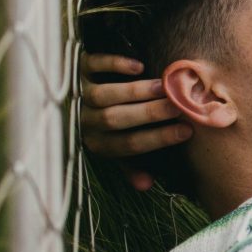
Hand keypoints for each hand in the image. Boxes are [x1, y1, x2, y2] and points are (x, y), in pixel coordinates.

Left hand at [79, 53, 191, 189]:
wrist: (63, 100)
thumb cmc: (103, 128)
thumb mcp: (114, 149)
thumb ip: (131, 165)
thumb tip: (146, 185)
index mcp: (98, 143)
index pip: (128, 144)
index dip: (158, 139)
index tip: (187, 131)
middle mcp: (86, 120)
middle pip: (115, 119)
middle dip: (149, 113)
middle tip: (178, 105)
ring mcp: (79, 93)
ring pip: (104, 95)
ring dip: (135, 91)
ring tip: (163, 86)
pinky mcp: (78, 69)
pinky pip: (94, 66)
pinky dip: (114, 65)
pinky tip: (138, 66)